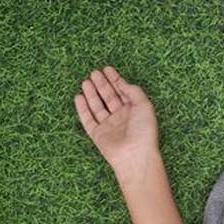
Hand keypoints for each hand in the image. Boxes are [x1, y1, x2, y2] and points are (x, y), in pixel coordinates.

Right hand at [74, 67, 158, 186]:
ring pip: (97, 106)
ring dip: (91, 93)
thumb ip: (133, 91)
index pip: (123, 91)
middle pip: (109, 97)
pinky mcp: (97, 134)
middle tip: (94, 72)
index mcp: (134, 110)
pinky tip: (79, 97)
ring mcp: (109, 126)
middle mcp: (121, 117)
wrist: (135, 154)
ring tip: (86, 81)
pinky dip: (82, 108)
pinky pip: (88, 119)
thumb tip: (122, 83)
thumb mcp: (144, 105)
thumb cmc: (144, 130)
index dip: (115, 80)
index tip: (107, 69)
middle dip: (102, 84)